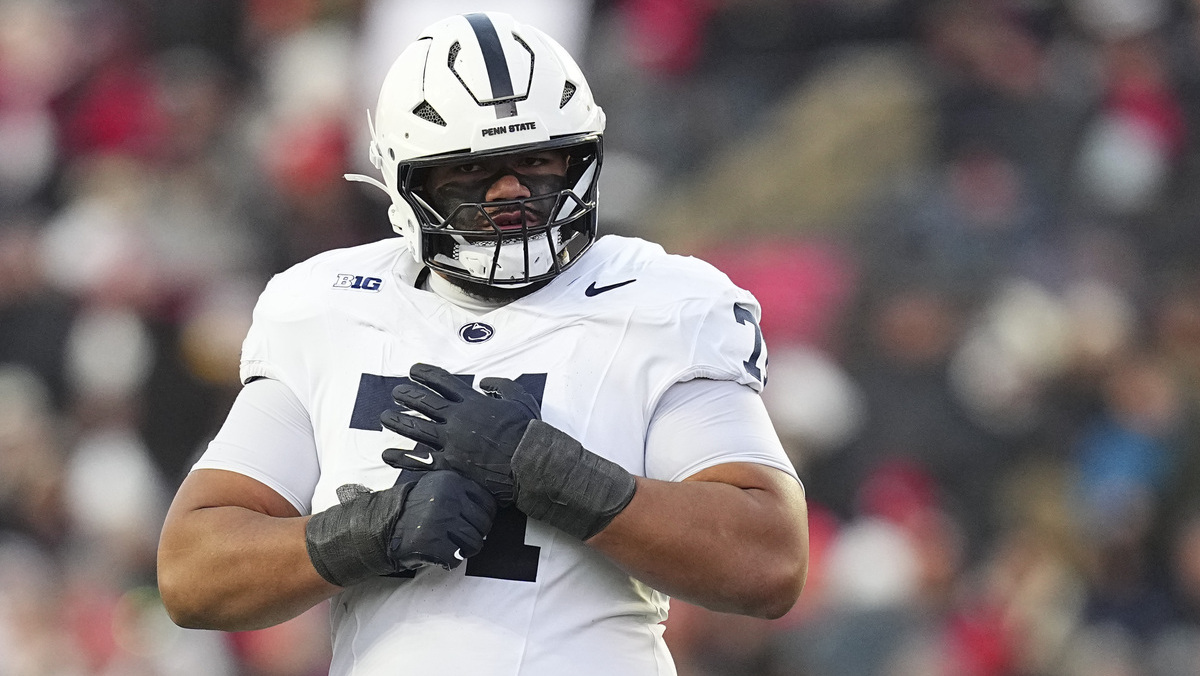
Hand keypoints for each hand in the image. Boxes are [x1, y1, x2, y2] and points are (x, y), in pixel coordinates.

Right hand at [305, 470, 496, 585]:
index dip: (483, 517)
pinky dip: (449, 561)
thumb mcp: (434, 488)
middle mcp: (449, 499)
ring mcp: (442, 522)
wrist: (378, 527)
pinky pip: (456, 558)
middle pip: (483, 525)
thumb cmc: (410, 510)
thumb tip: (488, 509)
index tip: (473, 522)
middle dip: (475, 534)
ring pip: (474, 543)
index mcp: (452, 482)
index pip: (487, 503)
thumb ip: (459, 493)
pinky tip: (438, 555)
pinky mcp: (434, 544)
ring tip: (448, 546)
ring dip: (464, 549)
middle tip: (460, 537)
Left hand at [380, 363, 539, 505]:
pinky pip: (420, 461)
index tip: (413, 371)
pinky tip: (388, 455)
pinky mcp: (449, 465)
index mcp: (473, 402)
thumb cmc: (527, 433)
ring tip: (385, 416)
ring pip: (416, 428)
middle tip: (396, 392)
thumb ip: (502, 386)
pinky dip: (402, 458)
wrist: (529, 464)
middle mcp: (457, 419)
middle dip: (406, 395)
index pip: (443, 382)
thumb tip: (485, 382)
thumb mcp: (521, 399)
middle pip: (424, 403)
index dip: (425, 374)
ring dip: (398, 421)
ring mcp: (451, 442)